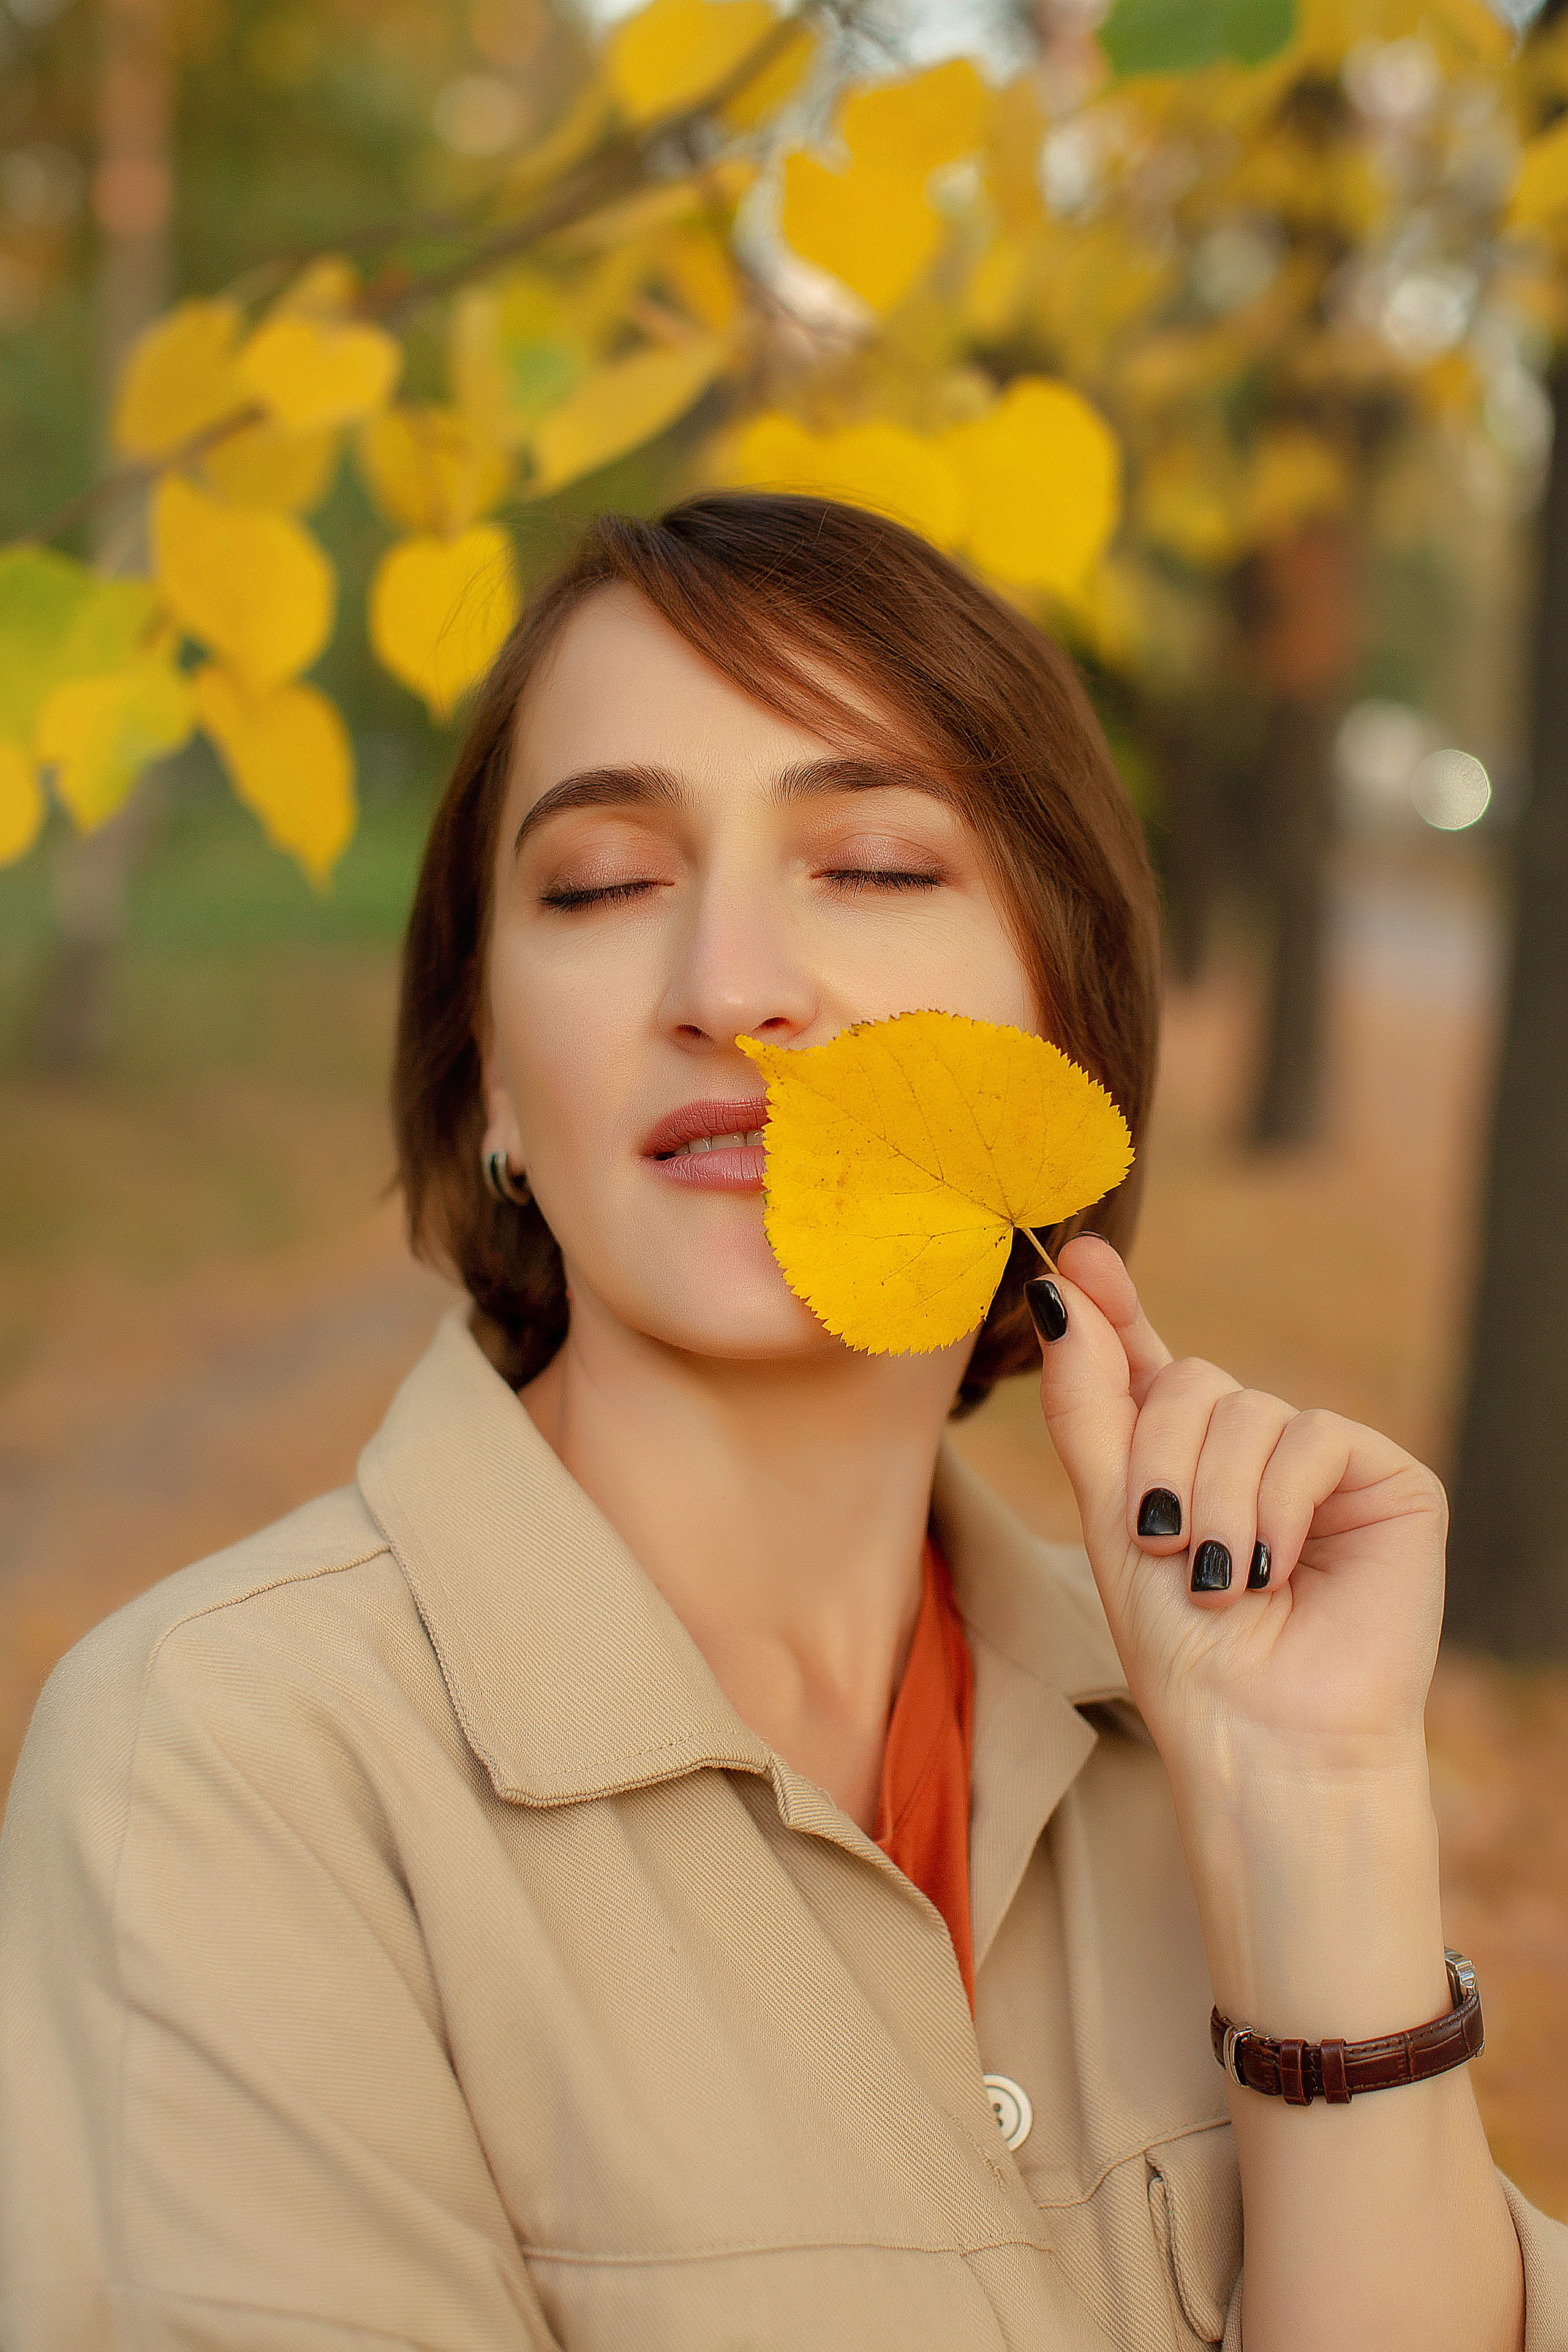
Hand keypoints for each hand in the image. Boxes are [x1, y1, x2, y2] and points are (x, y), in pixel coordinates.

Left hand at [1034, 1234, 1446, 1799]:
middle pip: (1191, 1380)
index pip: (1149, 1366)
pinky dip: (1275, 1505)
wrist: (1262, 1734)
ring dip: (1212, 1501)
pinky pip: (1309, 1436)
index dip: (1116, 1310)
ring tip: (1215, 1581)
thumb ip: (1089, 1400)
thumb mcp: (1112, 1513)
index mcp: (1183, 1459)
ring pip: (1246, 1408)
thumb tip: (1061, 1286)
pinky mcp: (1386, 1479)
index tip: (1077, 1257)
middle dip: (1158, 1463)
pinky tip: (1271, 1570)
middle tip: (1161, 1546)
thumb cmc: (1181, 1650)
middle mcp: (1251, 1450)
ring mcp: (1320, 1461)